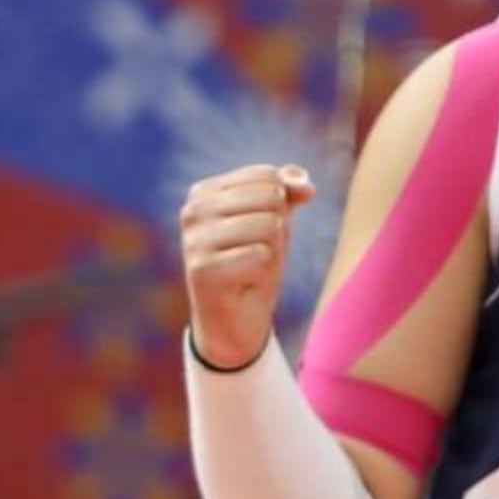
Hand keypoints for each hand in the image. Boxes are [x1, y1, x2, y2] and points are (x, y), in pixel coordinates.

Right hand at [179, 163, 317, 368]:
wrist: (234, 322)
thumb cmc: (253, 265)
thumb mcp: (275, 222)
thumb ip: (288, 193)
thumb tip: (306, 185)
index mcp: (205, 192)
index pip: (268, 176)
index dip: (280, 205)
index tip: (259, 231)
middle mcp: (193, 211)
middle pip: (271, 198)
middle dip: (277, 229)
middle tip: (255, 253)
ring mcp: (194, 240)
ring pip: (269, 226)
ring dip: (271, 252)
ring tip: (249, 267)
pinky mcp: (202, 270)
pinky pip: (262, 255)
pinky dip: (263, 273)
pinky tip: (243, 284)